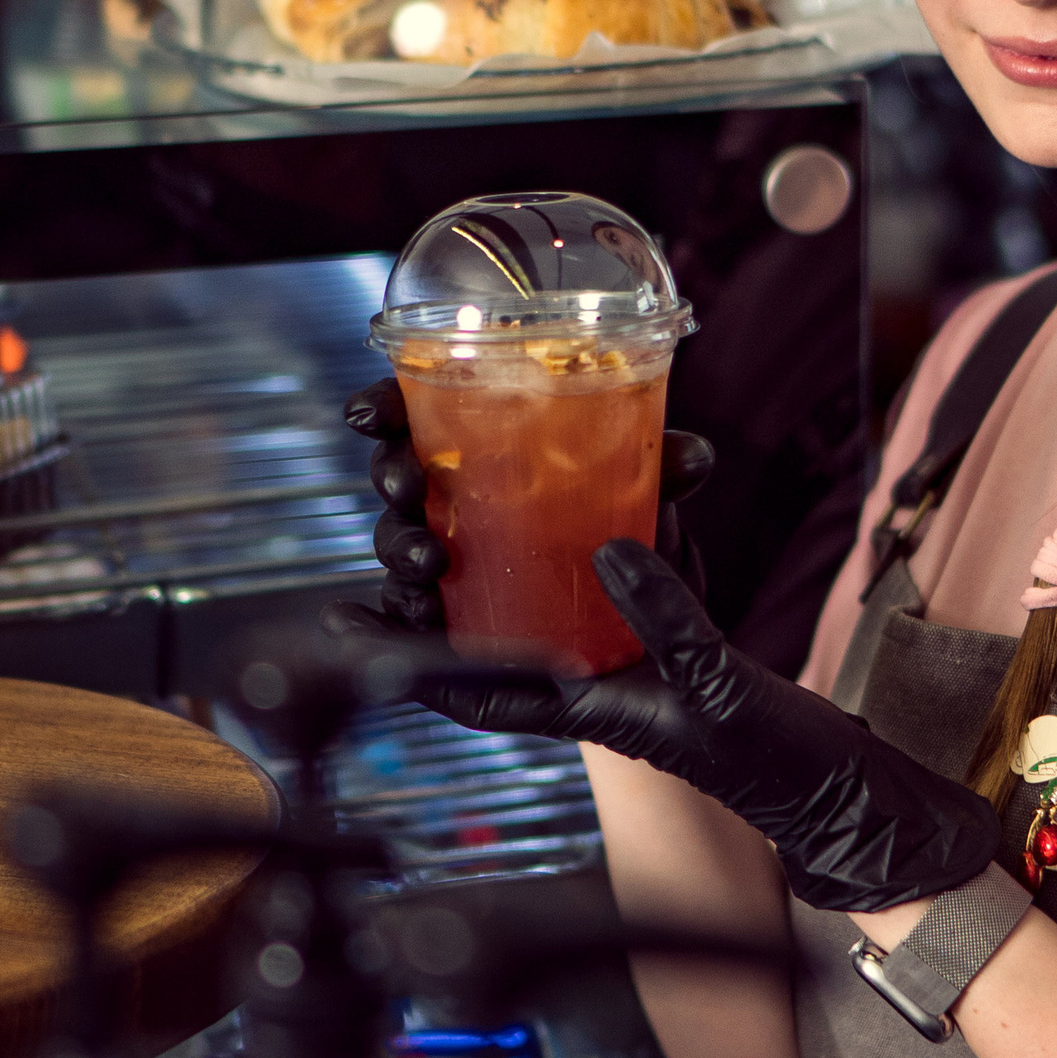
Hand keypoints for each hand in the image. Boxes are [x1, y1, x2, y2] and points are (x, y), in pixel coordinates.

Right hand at [340, 377, 713, 632]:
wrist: (662, 649)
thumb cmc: (643, 558)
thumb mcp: (655, 508)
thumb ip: (663, 474)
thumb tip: (693, 456)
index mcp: (495, 457)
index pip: (423, 416)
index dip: (388, 407)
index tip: (370, 412)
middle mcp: (465, 508)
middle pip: (400, 476)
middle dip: (392, 475)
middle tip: (410, 484)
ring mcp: (458, 571)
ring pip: (400, 549)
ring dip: (397, 549)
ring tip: (427, 562)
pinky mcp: (458, 636)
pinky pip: (406, 629)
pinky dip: (378, 625)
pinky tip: (363, 620)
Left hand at [412, 540, 1001, 916]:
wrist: (841, 785)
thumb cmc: (776, 763)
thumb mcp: (718, 687)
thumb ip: (668, 619)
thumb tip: (611, 545)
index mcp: (586, 705)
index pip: (475, 684)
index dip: (405, 657)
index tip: (340, 625)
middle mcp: (596, 678)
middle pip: (502, 625)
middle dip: (450, 583)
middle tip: (399, 518)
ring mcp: (633, 656)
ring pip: (557, 592)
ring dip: (521, 544)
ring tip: (472, 489)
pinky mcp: (674, 638)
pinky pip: (626, 576)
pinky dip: (616, 532)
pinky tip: (608, 483)